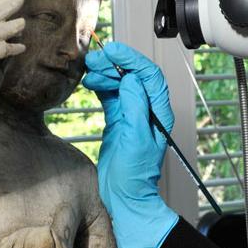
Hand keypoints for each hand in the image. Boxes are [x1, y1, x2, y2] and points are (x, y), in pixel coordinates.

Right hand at [83, 42, 177, 247]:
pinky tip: (89, 82)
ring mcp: (132, 114)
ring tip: (90, 70)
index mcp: (158, 113)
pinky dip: (100, 85)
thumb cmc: (134, 175)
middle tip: (95, 59)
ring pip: (121, 83)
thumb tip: (132, 80)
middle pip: (134, 75)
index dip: (132, 59)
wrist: (124, 197)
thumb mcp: (135, 140)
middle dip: (116, 63)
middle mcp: (147, 110)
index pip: (149, 76)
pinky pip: (110, 95)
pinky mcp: (118, 120)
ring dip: (106, 73)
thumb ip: (134, 108)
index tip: (113, 50)